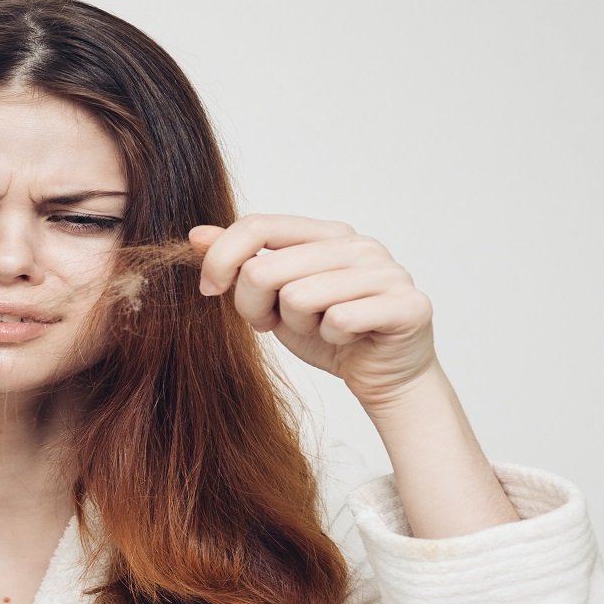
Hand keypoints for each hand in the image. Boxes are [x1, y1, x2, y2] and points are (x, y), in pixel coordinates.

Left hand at [190, 214, 438, 407]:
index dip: (221, 259)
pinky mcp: (407, 304)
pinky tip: (347, 340)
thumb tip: (196, 235)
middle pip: (266, 268)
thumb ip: (240, 264)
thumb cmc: (328, 334)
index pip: (258, 225)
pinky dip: (332, 340)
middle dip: (256, 306)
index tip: (209, 289)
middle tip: (278, 322)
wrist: (384, 377)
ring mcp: (387, 271)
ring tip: (321, 329)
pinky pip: (339, 319)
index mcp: (327, 234)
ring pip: (299, 296)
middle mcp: (359, 245)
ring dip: (299, 325)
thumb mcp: (272, 298)